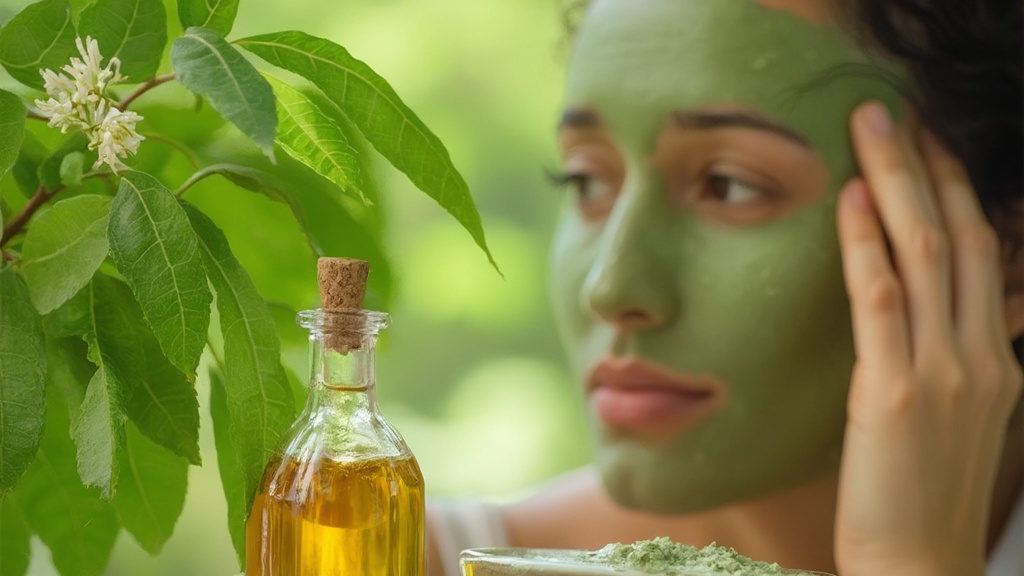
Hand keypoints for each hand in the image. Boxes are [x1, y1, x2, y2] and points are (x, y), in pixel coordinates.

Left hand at [833, 101, 1022, 575]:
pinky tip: (847, 200)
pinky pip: (882, 298)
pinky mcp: (896, 391)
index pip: (986, 256)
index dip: (958, 194)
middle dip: (929, 168)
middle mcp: (983, 356)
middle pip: (962, 237)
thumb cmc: (922, 495)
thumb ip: (956, 363)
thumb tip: (937, 320)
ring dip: (897, 182)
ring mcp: (946, 371)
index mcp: (997, 361)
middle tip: (897, 113)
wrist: (919, 567)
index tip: (930, 149)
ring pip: (928, 253)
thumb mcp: (956, 420)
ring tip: (871, 129)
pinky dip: (866, 243)